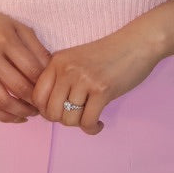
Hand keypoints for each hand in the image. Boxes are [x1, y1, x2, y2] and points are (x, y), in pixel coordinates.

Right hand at [0, 5, 51, 122]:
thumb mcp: (17, 27)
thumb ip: (36, 46)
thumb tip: (52, 70)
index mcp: (5, 40)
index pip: (32, 69)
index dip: (45, 83)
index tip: (51, 89)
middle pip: (18, 88)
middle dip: (35, 101)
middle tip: (43, 104)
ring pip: (1, 102)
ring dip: (20, 112)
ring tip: (31, 113)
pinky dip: (2, 117)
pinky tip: (14, 117)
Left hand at [31, 28, 162, 135]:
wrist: (137, 43)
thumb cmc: (108, 55)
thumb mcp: (76, 60)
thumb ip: (61, 79)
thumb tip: (49, 110)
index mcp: (57, 62)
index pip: (36, 96)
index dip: (45, 111)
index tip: (59, 112)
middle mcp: (66, 70)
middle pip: (50, 112)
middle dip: (62, 121)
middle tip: (76, 117)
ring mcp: (84, 80)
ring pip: (69, 119)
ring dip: (79, 124)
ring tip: (89, 118)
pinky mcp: (102, 90)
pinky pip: (88, 121)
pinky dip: (92, 128)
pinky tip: (99, 124)